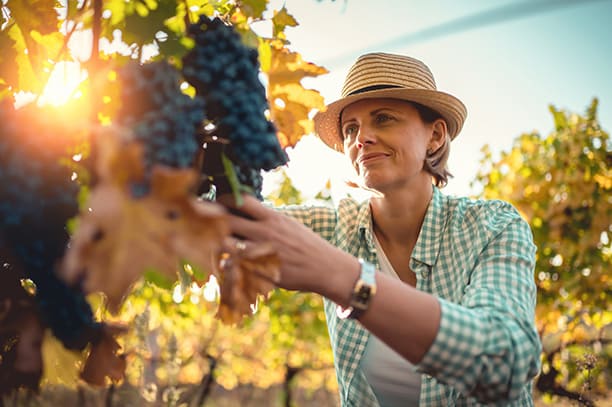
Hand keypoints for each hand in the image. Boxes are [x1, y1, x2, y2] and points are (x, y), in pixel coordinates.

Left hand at [220, 195, 358, 299]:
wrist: (324, 267)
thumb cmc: (305, 244)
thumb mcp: (287, 223)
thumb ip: (265, 217)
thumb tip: (244, 208)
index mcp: (271, 218)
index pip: (240, 200)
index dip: (223, 199)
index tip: (216, 203)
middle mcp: (264, 233)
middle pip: (226, 220)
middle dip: (211, 220)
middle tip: (204, 223)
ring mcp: (261, 253)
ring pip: (225, 244)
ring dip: (214, 244)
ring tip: (210, 244)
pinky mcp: (260, 271)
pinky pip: (233, 268)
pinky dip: (223, 265)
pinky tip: (221, 264)